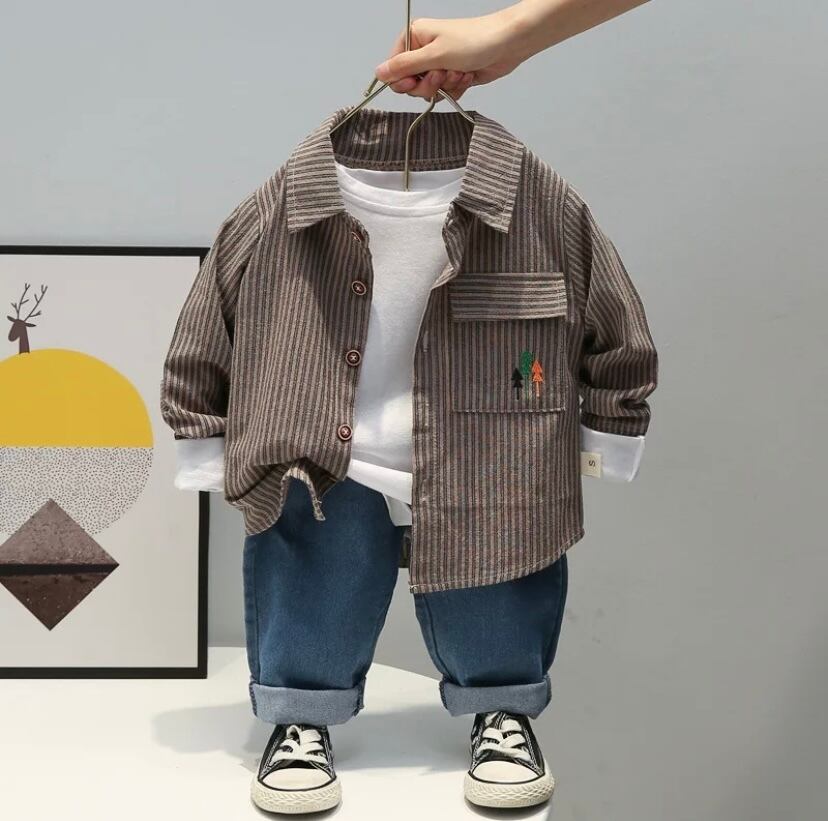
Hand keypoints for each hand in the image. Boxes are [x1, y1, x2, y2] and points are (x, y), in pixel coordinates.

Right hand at [373, 1, 650, 100]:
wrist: (507, 45)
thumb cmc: (473, 42)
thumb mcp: (434, 55)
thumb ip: (405, 66)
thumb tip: (377, 73)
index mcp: (414, 38)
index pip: (395, 69)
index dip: (404, 80)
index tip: (417, 81)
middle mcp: (424, 50)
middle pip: (411, 83)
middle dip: (428, 84)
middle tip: (442, 75)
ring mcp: (439, 64)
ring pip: (429, 90)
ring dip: (444, 86)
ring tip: (459, 73)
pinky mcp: (453, 76)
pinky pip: (444, 93)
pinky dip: (455, 89)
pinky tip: (467, 77)